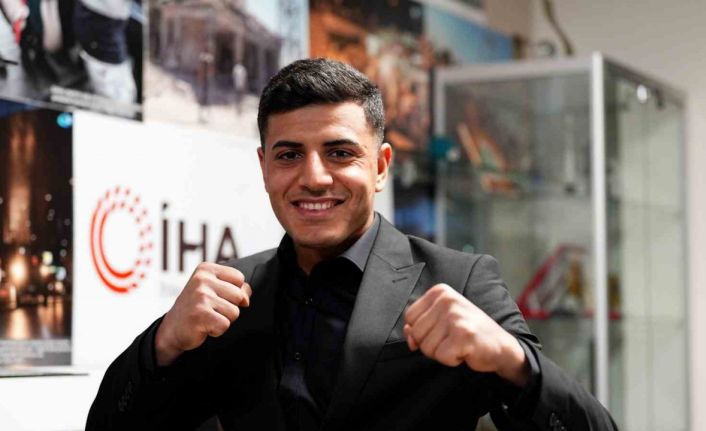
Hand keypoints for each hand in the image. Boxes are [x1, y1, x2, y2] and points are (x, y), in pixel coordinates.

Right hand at [155, 262, 251, 365]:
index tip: (217, 297)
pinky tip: (204, 326)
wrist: (173, 328)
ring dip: (223, 319)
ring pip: (234, 312)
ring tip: (207, 317)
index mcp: (206, 269)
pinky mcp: (200, 314)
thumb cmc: (197, 307)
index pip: (239, 278)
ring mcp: (200, 297)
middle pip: (239, 296)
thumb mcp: (214, 290)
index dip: (234, 292)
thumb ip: (234, 288)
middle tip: (211, 310)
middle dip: (229, 307)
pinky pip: (225, 324)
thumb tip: (247, 297)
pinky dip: (217, 330)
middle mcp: (202, 280)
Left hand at [403, 284, 528, 385]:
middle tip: (452, 339)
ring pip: (427, 347)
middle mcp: (447, 300)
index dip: (421, 331)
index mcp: (440, 292)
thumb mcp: (442, 322)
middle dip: (432, 344)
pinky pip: (441, 356)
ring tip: (459, 344)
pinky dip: (452, 360)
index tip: (442, 331)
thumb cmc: (469, 333)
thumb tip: (408, 333)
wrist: (501, 346)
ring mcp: (455, 316)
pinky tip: (465, 351)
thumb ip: (421, 325)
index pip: (410, 317)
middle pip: (417, 333)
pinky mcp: (463, 334)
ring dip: (443, 353)